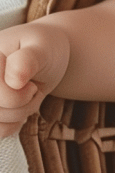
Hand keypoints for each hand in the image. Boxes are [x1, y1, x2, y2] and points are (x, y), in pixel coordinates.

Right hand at [0, 22, 69, 138]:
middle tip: (31, 90)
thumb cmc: (43, 49)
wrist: (45, 59)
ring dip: (18, 115)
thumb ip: (28, 59)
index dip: (17, 96)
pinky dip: (11, 125)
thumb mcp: (43, 48)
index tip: (30, 84)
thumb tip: (14, 79)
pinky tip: (17, 108)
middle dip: (21, 106)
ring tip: (25, 97)